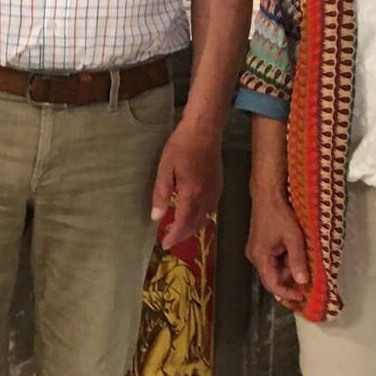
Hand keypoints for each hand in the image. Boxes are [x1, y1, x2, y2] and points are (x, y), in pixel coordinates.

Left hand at [152, 121, 222, 249]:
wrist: (204, 131)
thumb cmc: (181, 147)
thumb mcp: (165, 169)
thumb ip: (161, 194)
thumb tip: (156, 217)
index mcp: (191, 194)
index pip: (183, 224)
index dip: (174, 237)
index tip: (165, 244)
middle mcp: (206, 197)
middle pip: (196, 225)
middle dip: (183, 236)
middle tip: (171, 240)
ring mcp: (215, 192)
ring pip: (205, 219)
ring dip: (193, 228)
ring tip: (180, 230)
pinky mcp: (219, 186)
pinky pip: (211, 209)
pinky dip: (202, 218)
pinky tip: (194, 215)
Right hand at [245, 191, 309, 308]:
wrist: (268, 195)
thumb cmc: (279, 214)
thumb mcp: (293, 238)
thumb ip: (297, 260)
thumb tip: (303, 281)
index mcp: (259, 257)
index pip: (272, 284)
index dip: (287, 293)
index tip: (302, 296)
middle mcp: (254, 256)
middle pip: (273, 277)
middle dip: (290, 279)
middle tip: (308, 279)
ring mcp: (256, 250)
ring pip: (274, 267)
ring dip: (289, 267)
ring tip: (303, 260)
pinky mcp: (260, 244)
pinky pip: (273, 259)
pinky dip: (285, 259)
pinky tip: (295, 253)